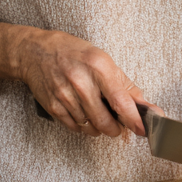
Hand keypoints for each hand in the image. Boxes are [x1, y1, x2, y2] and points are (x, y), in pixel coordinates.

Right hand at [14, 27, 151, 138]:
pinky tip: (85, 116)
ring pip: (90, 127)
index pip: (120, 100)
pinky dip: (84, 127)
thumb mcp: (103, 59)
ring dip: (99, 128)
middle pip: (104, 120)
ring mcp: (65, 95)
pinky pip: (74, 127)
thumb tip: (145, 105)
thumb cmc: (72, 53)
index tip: (141, 129)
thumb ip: (125, 84)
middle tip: (119, 125)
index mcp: (98, 67)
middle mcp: (81, 82)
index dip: (133, 119)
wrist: (36, 51)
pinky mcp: (53, 106)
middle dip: (115, 128)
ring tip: (100, 115)